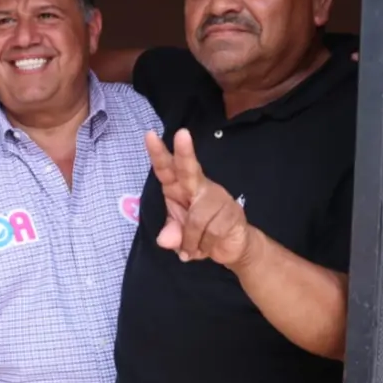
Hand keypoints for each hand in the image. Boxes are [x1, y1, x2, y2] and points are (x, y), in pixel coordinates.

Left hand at [144, 129, 251, 266]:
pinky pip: (211, 232)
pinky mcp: (232, 211)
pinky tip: (210, 246)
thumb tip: (165, 240)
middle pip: (188, 169)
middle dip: (184, 152)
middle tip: (182, 134)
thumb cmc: (200, 233)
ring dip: (192, 240)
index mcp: (178, 188)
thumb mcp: (178, 236)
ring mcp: (217, 197)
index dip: (158, 153)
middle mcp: (197, 187)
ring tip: (195, 247)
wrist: (233, 245)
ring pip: (197, 218)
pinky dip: (205, 246)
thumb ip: (170, 235)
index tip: (150, 135)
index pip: (166, 169)